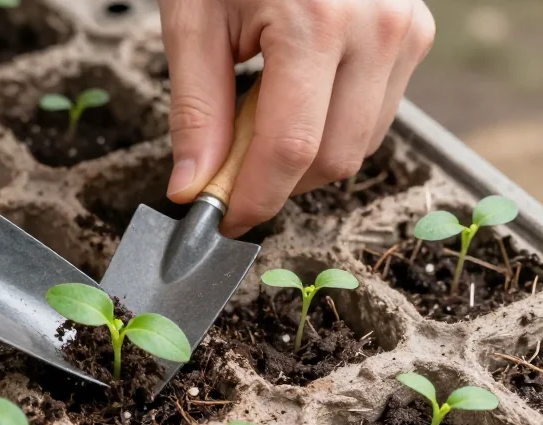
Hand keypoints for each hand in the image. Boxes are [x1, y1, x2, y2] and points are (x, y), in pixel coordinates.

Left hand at [159, 0, 435, 237]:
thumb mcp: (194, 21)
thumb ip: (195, 111)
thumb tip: (193, 188)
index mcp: (315, 21)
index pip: (290, 148)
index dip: (253, 197)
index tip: (220, 221)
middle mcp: (376, 29)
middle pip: (332, 159)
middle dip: (275, 182)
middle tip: (227, 168)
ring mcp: (404, 30)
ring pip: (358, 145)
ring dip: (302, 158)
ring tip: (256, 115)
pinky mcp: (413, 34)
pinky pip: (374, 116)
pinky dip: (328, 128)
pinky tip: (293, 100)